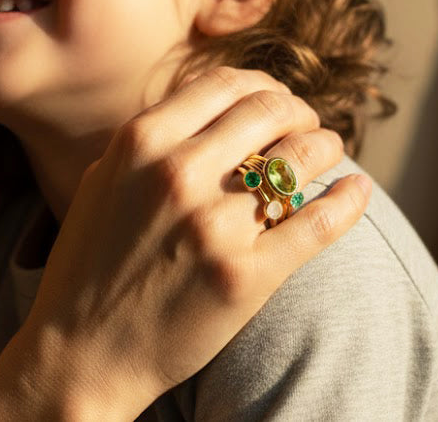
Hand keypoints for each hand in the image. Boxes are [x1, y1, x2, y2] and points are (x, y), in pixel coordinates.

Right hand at [0, 67, 370, 421]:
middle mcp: (178, 172)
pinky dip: (348, 201)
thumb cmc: (89, 262)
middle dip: (299, 110)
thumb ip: (156, 136)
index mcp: (142, 141)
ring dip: (325, 145)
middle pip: (270, 110)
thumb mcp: (106, 177)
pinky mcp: (246, 276)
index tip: (276, 99)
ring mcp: (215, 225)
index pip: (226, 83)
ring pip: (300, 158)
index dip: (263, 84)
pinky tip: (358, 189)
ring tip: (330, 150)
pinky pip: (317, 223)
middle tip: (308, 123)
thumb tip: (214, 105)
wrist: (80, 353)